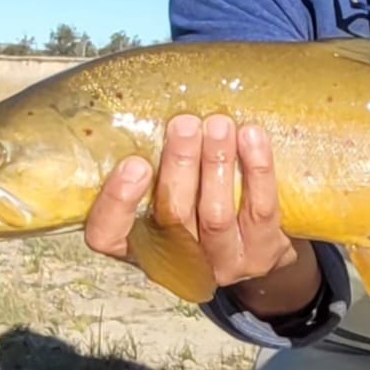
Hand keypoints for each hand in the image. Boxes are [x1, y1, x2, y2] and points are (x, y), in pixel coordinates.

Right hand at [84, 113, 320, 315]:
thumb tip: (151, 105)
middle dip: (180, 165)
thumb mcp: (168, 190)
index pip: (107, 236)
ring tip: (219, 125)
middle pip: (172, 217)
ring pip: (215, 215)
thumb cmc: (202, 203)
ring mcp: (222, 264)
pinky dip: (257, 169)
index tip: (134, 163)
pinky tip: (252, 136)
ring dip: (216, 163)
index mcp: (140, 245)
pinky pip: (260, 210)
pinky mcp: (262, 256)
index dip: (116, 203)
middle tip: (185, 124)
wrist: (260, 249)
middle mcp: (176, 261)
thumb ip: (154, 161)